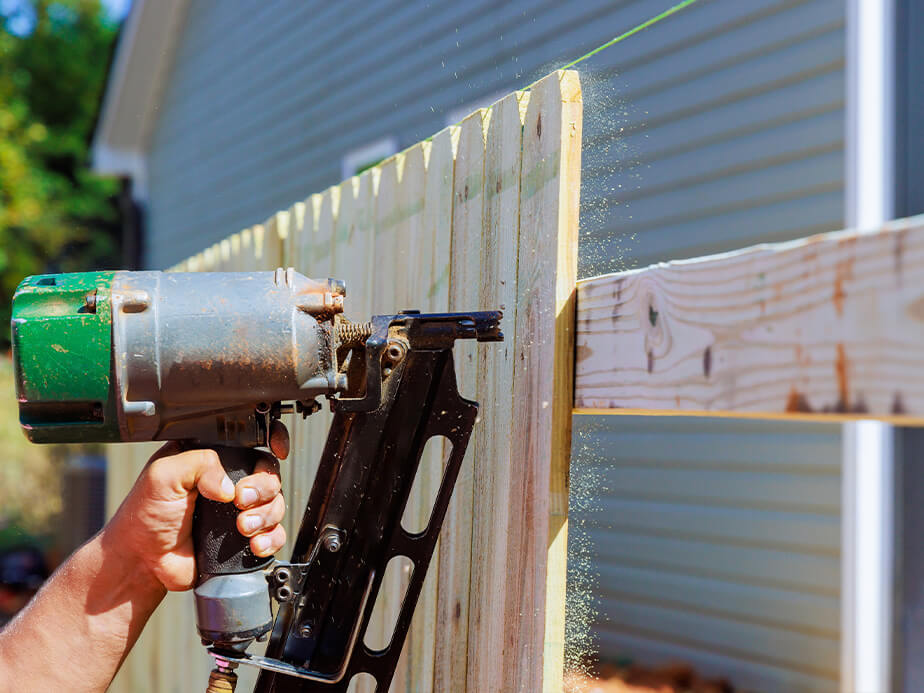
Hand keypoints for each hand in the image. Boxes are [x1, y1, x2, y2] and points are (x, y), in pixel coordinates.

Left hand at [107, 442, 286, 591]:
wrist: (143, 561)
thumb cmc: (145, 515)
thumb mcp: (163, 475)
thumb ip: (199, 464)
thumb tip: (230, 486)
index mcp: (212, 458)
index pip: (250, 441)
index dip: (271, 440)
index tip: (277, 449)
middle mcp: (230, 481)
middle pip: (270, 474)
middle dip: (264, 488)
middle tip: (241, 501)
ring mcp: (238, 510)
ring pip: (276, 503)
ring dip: (266, 515)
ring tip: (243, 527)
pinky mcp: (244, 537)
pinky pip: (275, 533)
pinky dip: (272, 538)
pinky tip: (254, 544)